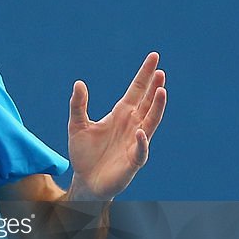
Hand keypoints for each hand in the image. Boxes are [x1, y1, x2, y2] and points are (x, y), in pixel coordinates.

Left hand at [67, 52, 165, 200]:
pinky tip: (140, 133)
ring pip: (150, 122)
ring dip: (157, 108)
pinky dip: (141, 142)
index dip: (145, 74)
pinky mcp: (133, 161)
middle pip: (147, 102)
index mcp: (121, 114)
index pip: (136, 90)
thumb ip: (78, 105)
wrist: (85, 181)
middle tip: (160, 71)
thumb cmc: (84, 153)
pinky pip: (140, 150)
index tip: (154, 57)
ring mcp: (135, 142)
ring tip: (162, 91)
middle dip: (154, 87)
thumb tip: (79, 83)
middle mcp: (132, 125)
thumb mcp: (76, 125)